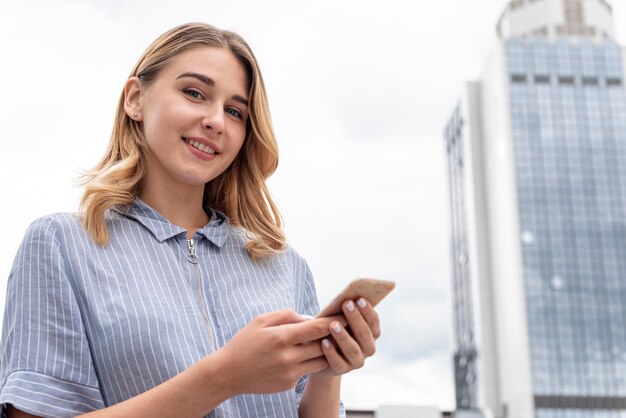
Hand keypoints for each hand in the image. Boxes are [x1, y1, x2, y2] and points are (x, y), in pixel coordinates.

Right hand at [214, 309, 344, 394]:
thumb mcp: (261, 320)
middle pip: (322, 345)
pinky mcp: (289, 384)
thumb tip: (309, 318)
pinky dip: (307, 362)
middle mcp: (287, 357)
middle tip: (340, 328)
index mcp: (281, 337)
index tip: (344, 316)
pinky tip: (301, 355)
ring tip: (323, 341)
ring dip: (323, 351)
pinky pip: (307, 371)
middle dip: (332, 336)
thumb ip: (287, 315)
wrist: (228, 373)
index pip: (315, 329)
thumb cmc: (244, 342)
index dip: (332, 322)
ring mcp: (289, 373)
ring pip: (319, 361)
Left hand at [317, 298, 380, 375]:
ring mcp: (357, 361)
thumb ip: (345, 312)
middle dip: (356, 318)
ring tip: (333, 325)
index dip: (368, 311)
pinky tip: (323, 342)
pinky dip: (331, 352)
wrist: (322, 354)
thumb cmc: (333, 329)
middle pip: (364, 334)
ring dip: (343, 336)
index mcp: (372, 334)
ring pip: (353, 349)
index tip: (359, 298)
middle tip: (346, 304)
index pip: (373, 322)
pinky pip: (338, 362)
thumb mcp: (340, 319)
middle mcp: (368, 348)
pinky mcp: (342, 370)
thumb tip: (344, 298)